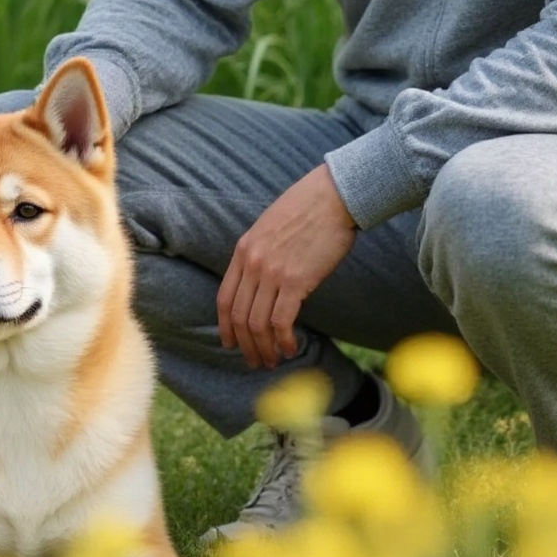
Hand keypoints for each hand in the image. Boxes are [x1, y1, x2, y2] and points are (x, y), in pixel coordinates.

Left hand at [217, 164, 357, 369]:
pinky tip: (291, 348)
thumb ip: (260, 253)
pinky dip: (283, 340)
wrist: (333, 195)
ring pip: (257, 324)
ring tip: (273, 360)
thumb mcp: (270, 227)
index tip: (231, 343)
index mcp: (243, 250)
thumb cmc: (308, 209)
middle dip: (246, 345)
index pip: (224, 298)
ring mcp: (272, 272)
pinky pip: (281, 321)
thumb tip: (262, 282)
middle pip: (239, 317)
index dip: (225, 326)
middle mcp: (252, 263)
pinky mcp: (295, 280)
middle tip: (256, 360)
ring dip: (264, 348)